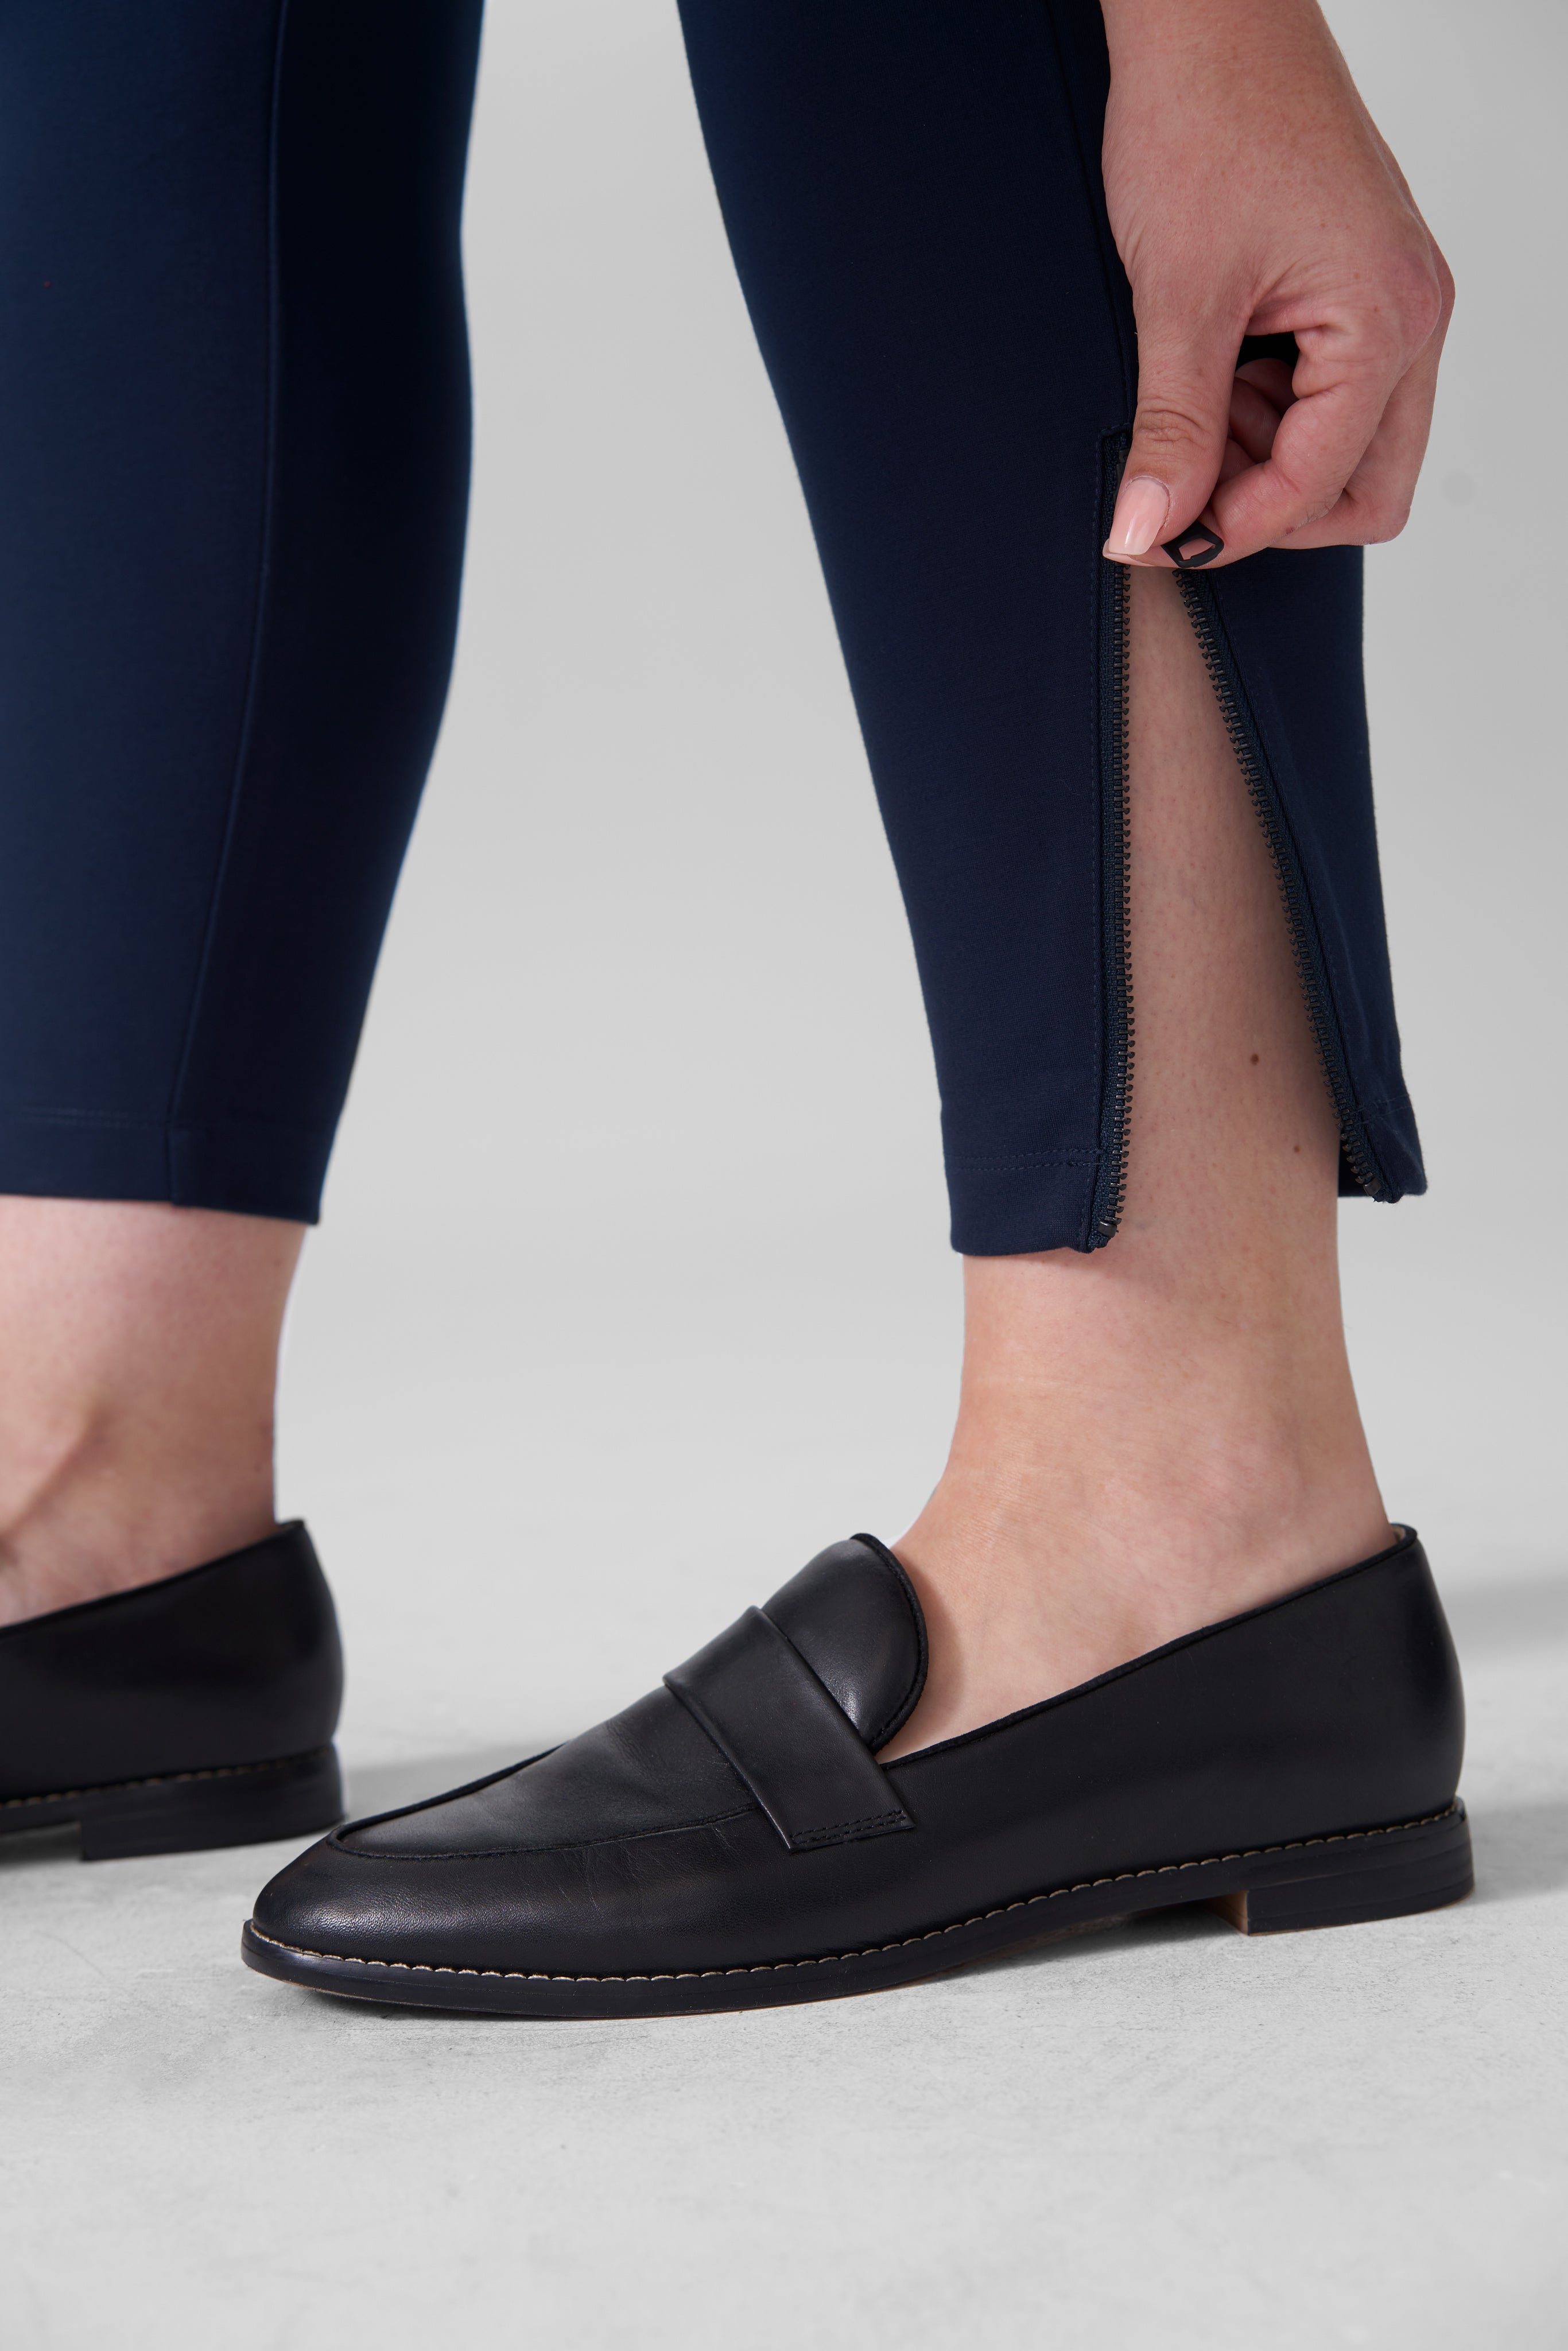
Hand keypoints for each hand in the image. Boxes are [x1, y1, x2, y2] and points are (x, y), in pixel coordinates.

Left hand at [1098, 0, 1453, 568]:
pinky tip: (1213, 372)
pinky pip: (1334, 395)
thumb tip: (1148, 531)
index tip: (1157, 538)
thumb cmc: (1206, 122)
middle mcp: (1412, 316)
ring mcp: (1393, 301)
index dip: (1233, 530)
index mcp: (1387, 319)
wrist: (1209, 22)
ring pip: (1350, 450)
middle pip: (1365, 490)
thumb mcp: (1178, 300)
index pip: (1321, 487)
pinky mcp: (1361, 288)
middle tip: (1184, 487)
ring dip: (1266, 457)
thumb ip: (1173, 430)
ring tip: (1192, 404)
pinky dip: (1269, 410)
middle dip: (1271, 508)